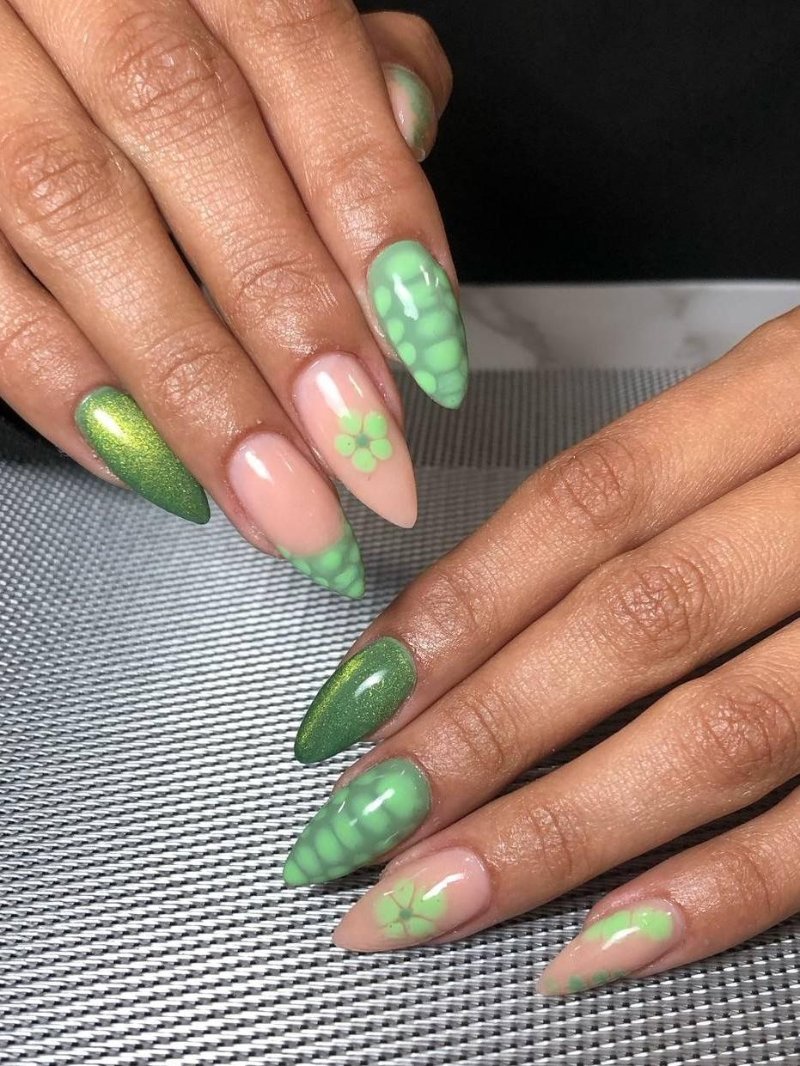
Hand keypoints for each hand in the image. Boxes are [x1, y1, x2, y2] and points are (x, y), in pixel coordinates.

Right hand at [0, 0, 463, 598]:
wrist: (10, 3)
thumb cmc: (140, 3)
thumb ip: (330, 55)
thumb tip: (407, 135)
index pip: (292, 38)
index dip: (370, 202)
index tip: (427, 349)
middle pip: (186, 132)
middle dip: (289, 318)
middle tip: (366, 460)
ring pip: (73, 215)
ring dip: (191, 384)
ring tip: (279, 499)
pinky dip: (64, 386)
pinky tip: (153, 466)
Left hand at [285, 310, 799, 992]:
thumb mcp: (781, 408)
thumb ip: (656, 498)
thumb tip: (473, 623)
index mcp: (794, 386)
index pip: (585, 504)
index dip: (457, 608)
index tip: (353, 700)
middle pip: (633, 622)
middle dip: (481, 736)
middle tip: (360, 826)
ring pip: (724, 730)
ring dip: (563, 832)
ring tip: (436, 899)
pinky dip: (725, 890)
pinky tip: (604, 941)